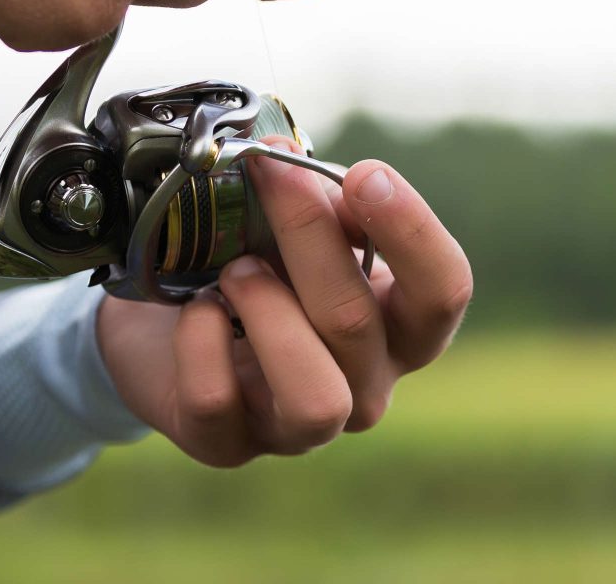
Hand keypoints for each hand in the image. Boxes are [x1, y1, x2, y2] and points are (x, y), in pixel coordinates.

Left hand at [97, 138, 472, 466]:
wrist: (171, 316)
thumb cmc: (254, 260)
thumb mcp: (296, 224)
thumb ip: (323, 204)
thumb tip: (317, 176)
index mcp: (395, 326)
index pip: (444, 291)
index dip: (411, 231)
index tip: (364, 173)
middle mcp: (362, 385)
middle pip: (356, 323)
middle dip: (307, 233)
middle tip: (268, 172)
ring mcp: (296, 426)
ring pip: (312, 395)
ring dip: (268, 312)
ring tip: (236, 272)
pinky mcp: (227, 442)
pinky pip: (217, 401)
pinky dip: (199, 339)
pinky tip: (196, 309)